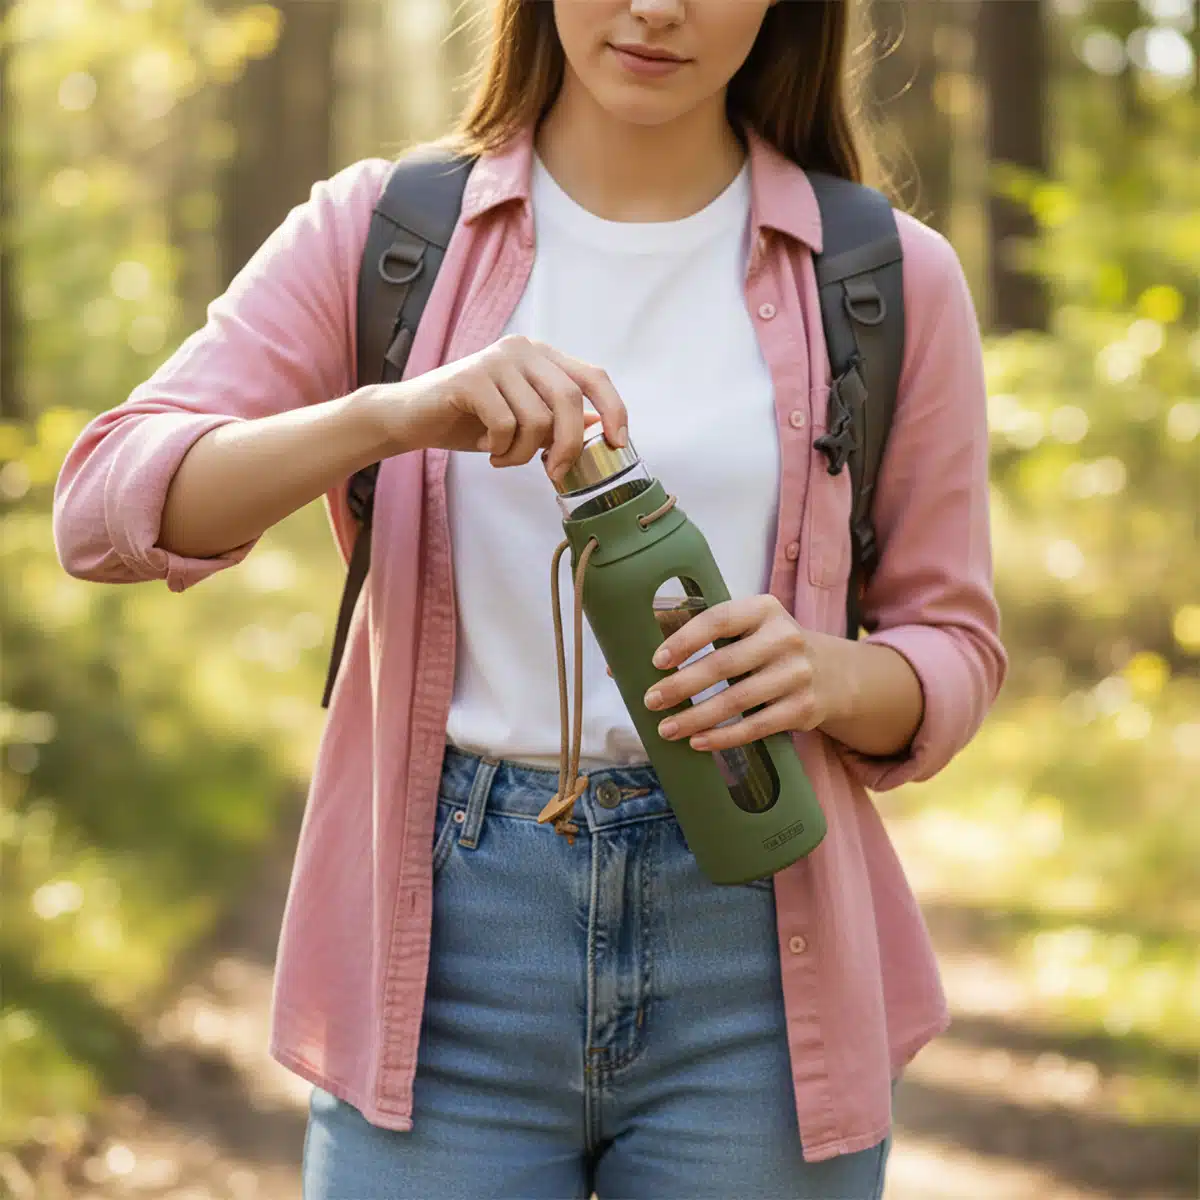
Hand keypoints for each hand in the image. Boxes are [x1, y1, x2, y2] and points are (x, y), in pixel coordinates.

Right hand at [365, 335, 626, 480]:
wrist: (411, 417)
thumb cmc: (470, 420)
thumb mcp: (523, 420)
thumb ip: (558, 419)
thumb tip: (599, 430)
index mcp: (542, 356)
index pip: (594, 377)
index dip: (613, 410)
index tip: (617, 444)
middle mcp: (522, 349)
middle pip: (569, 401)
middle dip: (567, 447)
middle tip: (553, 472)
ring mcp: (496, 360)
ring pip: (537, 420)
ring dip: (524, 453)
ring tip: (503, 455)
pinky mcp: (471, 378)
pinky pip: (505, 425)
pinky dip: (501, 449)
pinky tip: (487, 448)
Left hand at [641, 595, 858, 751]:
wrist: (834, 673)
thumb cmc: (769, 646)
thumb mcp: (746, 628)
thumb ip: (692, 636)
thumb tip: (622, 663)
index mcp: (763, 609)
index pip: (719, 619)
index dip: (686, 639)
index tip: (657, 661)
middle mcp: (784, 638)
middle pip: (724, 664)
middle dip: (682, 686)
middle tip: (651, 700)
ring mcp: (797, 674)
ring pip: (738, 700)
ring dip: (697, 717)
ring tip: (666, 728)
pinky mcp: (803, 709)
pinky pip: (756, 727)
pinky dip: (723, 737)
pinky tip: (698, 742)